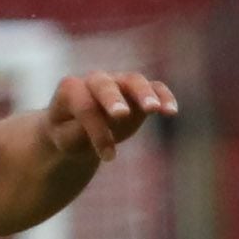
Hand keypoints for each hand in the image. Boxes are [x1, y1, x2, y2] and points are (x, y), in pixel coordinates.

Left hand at [41, 70, 179, 164]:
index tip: (108, 158)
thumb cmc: (68, 135)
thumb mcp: (66, 140)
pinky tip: (172, 111)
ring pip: (133, 81)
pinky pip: (154, 87)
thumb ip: (78, 133)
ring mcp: (118, 84)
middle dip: (113, 99)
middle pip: (105, 85)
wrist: (76, 128)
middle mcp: (95, 81)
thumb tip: (94, 128)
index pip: (84, 107)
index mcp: (71, 90)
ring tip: (155, 109)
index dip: (97, 131)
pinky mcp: (137, 92)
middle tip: (121, 115)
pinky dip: (163, 95)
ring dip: (144, 94)